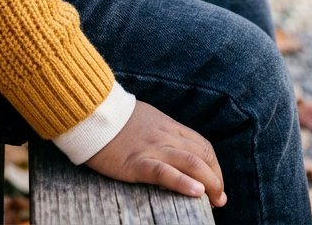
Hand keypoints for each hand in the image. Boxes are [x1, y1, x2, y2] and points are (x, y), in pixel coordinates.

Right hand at [84, 100, 226, 207]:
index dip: (214, 166)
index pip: (202, 146)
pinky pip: (165, 172)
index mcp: (168, 126)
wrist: (91, 111)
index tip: (216, 183)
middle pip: (202, 156)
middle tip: (220, 199)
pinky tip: (196, 193)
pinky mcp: (137, 162)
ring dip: (209, 183)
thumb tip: (174, 148)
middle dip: (216, 179)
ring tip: (215, 200)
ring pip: (191, 163)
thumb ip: (161, 132)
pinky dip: (184, 182)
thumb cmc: (115, 119)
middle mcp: (166, 136)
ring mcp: (153, 148)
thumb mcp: (146, 119)